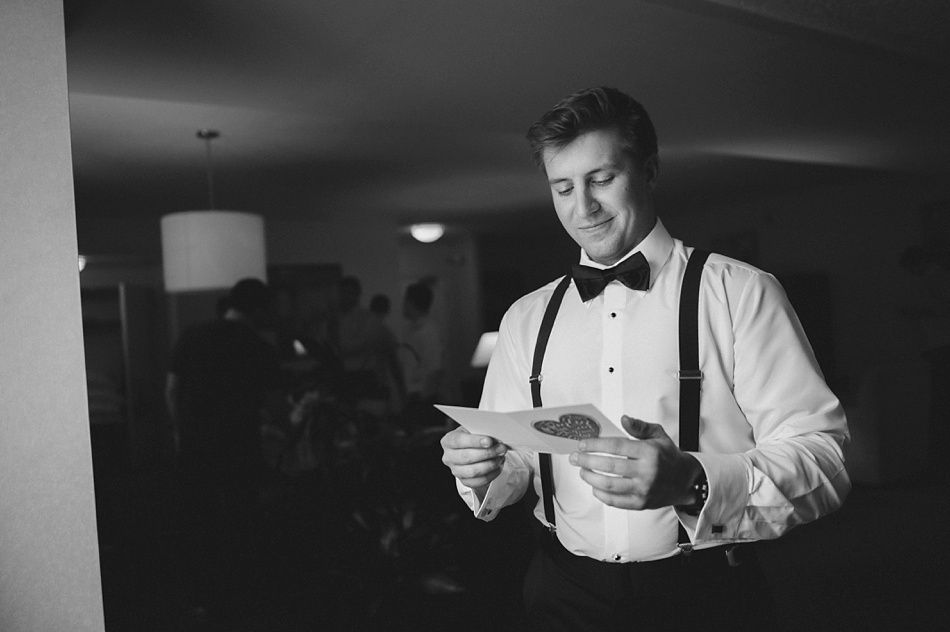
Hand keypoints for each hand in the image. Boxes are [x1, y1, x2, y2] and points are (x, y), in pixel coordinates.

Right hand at [440, 426, 507, 495]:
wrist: (471, 450)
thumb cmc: (473, 437)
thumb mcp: (474, 430)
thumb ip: (481, 432)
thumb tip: (496, 438)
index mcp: (448, 441)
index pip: (458, 441)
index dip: (474, 441)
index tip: (489, 441)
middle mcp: (449, 457)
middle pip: (466, 457)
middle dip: (487, 453)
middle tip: (501, 449)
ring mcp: (455, 470)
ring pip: (473, 471)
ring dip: (490, 464)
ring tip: (500, 457)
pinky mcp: (464, 481)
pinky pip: (479, 481)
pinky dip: (491, 474)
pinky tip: (498, 466)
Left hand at [569, 416, 701, 509]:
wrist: (685, 480)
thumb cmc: (668, 455)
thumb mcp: (658, 435)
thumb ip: (639, 426)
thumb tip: (623, 419)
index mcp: (649, 452)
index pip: (616, 446)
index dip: (596, 445)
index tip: (582, 444)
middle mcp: (646, 472)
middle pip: (609, 466)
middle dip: (587, 461)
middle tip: (574, 458)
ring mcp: (643, 489)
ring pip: (609, 485)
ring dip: (590, 478)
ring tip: (582, 471)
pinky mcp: (640, 503)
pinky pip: (615, 501)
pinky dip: (601, 494)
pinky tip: (594, 487)